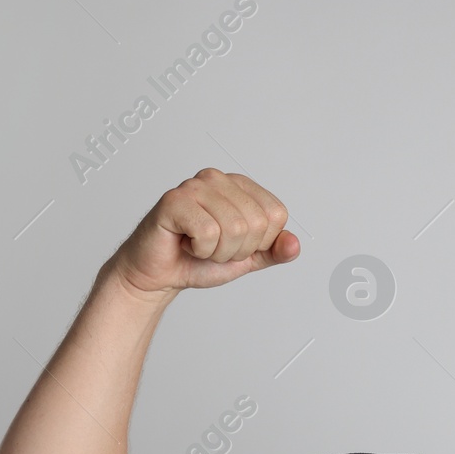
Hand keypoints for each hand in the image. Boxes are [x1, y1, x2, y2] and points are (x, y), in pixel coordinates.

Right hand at [108, 168, 299, 300]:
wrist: (160, 274)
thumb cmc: (198, 260)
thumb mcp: (247, 259)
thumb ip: (273, 251)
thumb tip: (294, 244)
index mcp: (240, 187)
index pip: (276, 215)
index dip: (259, 242)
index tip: (233, 243)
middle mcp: (218, 179)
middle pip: (256, 223)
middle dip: (237, 249)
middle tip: (213, 246)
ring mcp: (195, 186)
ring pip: (234, 229)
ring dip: (217, 251)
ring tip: (198, 244)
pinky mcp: (174, 200)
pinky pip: (208, 232)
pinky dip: (200, 249)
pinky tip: (186, 242)